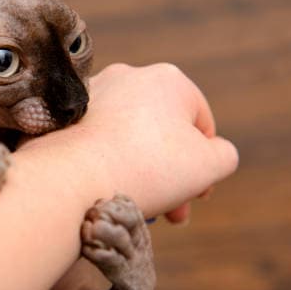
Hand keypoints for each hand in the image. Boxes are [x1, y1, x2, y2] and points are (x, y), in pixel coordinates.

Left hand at [21, 63, 238, 221]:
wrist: (69, 176)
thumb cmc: (146, 167)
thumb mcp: (209, 165)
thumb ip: (224, 156)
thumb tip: (215, 153)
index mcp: (169, 79)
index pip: (201, 122)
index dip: (206, 162)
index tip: (198, 196)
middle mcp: (129, 76)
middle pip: (163, 132)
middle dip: (174, 175)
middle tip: (175, 213)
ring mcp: (93, 93)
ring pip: (131, 138)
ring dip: (143, 172)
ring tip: (142, 206)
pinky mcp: (66, 114)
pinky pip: (100, 141)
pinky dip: (110, 163)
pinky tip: (110, 190)